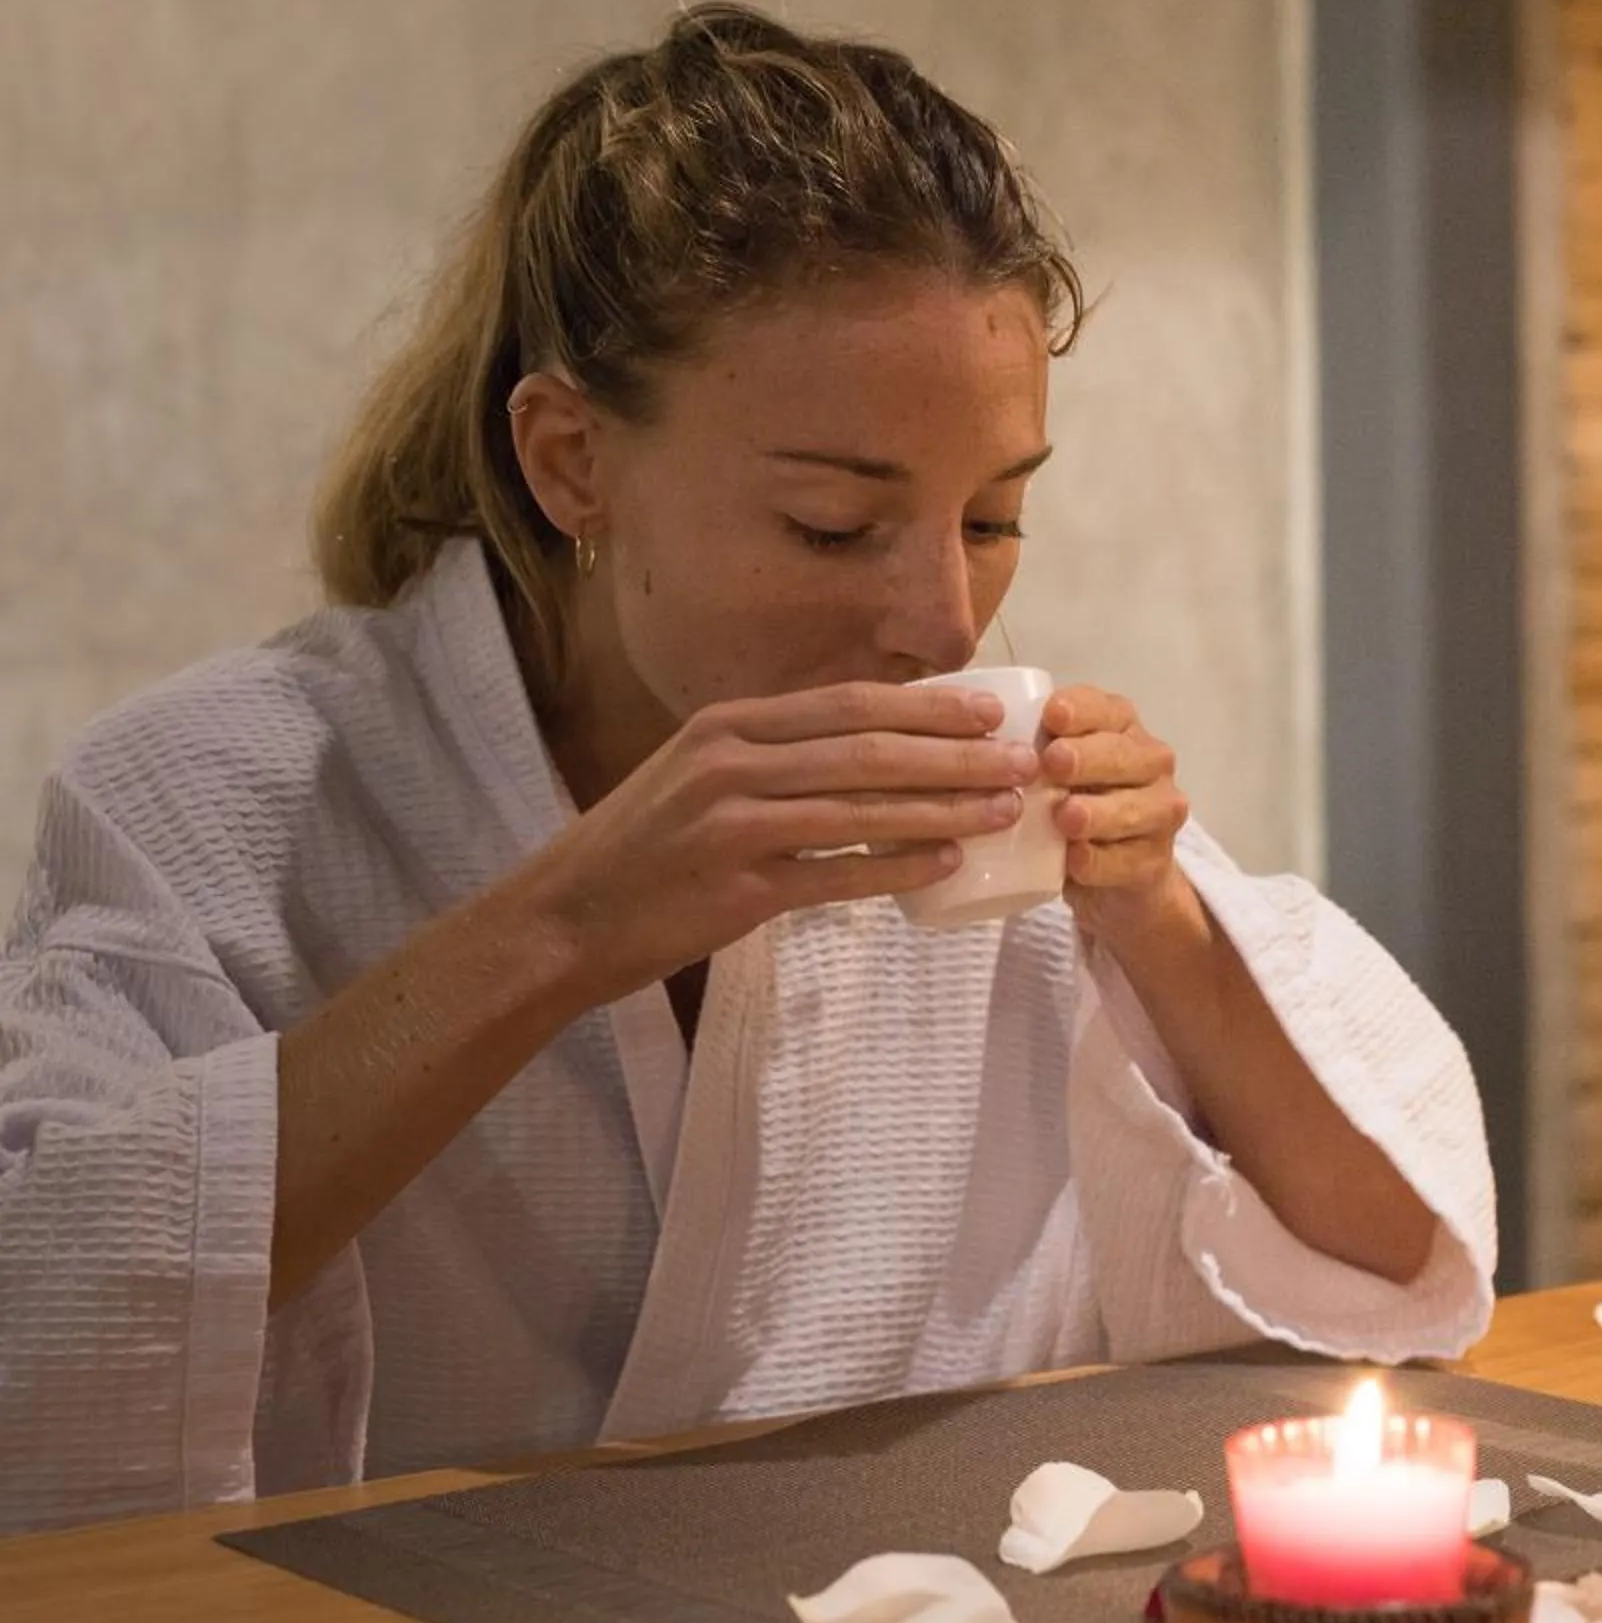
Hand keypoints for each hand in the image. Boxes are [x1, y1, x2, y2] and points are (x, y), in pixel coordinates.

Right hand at [519, 683, 1038, 1006]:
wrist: (561, 920)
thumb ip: (766, 759)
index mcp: (727, 725)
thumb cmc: (638, 854)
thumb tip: (861, 754)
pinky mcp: (736, 885)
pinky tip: (944, 865)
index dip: (925, 704)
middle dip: (954, 751)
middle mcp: (731, 760)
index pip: (847, 703)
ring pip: (863, 803)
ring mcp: (733, 821)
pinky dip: (896, 866)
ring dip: (944, 806)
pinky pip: (836, 871)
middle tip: (1020, 760)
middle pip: (867, 746)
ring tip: (1004, 809)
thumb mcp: (694, 778)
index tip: (988, 709)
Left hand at [1040, 686, 1190, 944]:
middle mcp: (1150, 760)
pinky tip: (1077, 861)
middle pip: (1121, 754)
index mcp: (1119, 725)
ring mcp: (1161, 810)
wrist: (1110, 871)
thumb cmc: (1071, 800)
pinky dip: (1100, 861)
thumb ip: (1030, 750)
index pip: (1102, 708)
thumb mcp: (1051, 770)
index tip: (1052, 716)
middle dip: (1087, 758)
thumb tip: (983, 746)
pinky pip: (1129, 860)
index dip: (1079, 710)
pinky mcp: (1156, 860)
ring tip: (1066, 818)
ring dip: (1097, 813)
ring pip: (1133, 808)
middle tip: (1053, 763)